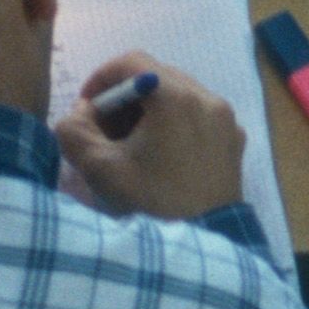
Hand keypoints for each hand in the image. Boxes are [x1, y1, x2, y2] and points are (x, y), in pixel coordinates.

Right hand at [55, 53, 248, 220]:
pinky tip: (161, 158)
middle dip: (124, 99)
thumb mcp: (99, 167)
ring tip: (132, 147)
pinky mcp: (234, 141)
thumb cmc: (150, 203)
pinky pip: (198, 117)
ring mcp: (226, 120)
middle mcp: (207, 98)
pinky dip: (175, 126)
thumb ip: (74, 131)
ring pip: (179, 96)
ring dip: (149, 112)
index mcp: (175, 97)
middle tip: (105, 131)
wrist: (202, 245)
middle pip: (157, 78)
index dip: (101, 79)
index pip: (132, 62)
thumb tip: (80, 115)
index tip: (87, 108)